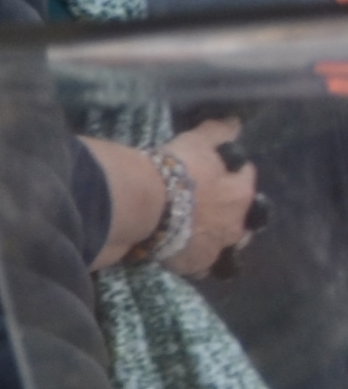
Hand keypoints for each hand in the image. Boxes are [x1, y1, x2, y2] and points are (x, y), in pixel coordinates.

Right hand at [172, 116, 261, 277]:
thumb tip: (236, 123)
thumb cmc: (174, 169)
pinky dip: (195, 256)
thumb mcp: (197, 142)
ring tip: (194, 228)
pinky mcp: (196, 265)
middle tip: (205, 201)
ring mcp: (217, 247)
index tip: (215, 169)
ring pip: (224, 242)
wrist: (143, 205)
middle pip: (240, 216)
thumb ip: (218, 133)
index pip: (245, 177)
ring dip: (215, 235)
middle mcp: (236, 223)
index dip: (231, 172)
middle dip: (229, 210)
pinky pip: (200, 263)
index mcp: (242, 193)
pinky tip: (182, 249)